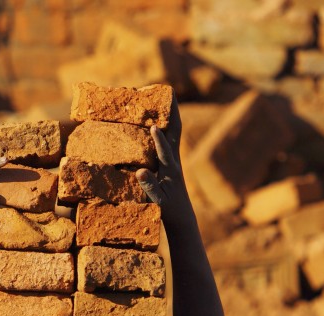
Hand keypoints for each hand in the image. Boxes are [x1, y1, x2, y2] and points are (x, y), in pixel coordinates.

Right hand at [135, 102, 192, 227]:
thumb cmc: (169, 209)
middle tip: (167, 91)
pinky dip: (164, 124)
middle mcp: (174, 160)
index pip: (165, 151)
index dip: (159, 139)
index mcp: (170, 170)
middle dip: (172, 111)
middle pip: (176, 130)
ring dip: (170, 113)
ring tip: (162, 96)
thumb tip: (141, 172)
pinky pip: (169, 137)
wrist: (182, 215)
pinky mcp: (171, 160)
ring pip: (174, 130)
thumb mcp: (158, 201)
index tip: (154, 126)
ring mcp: (174, 158)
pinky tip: (156, 116)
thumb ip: (150, 186)